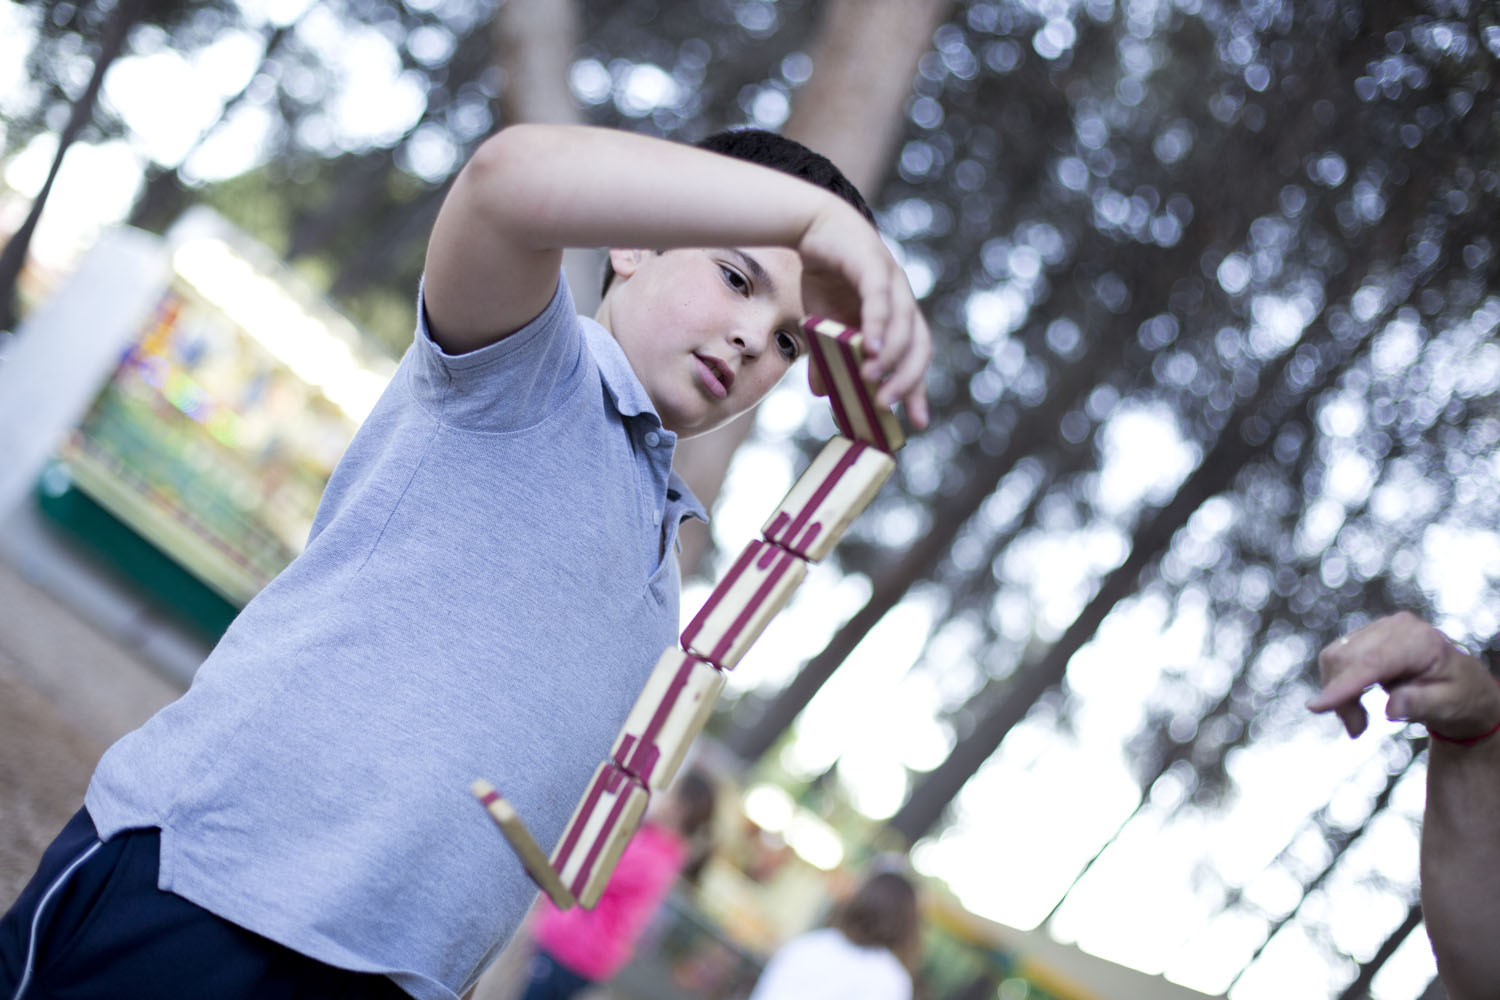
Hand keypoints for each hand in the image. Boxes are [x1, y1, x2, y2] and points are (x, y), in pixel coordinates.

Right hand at [796, 203, 931, 428]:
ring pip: (903, 325)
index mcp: (896, 317)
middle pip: (918, 346)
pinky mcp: (874, 264)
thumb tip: (821, 393)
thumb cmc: (824, 274)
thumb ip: (825, 356)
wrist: (812, 225)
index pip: (915, 357)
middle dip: (907, 379)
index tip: (917, 422)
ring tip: (872, 380)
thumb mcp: (821, 323)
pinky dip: (877, 324)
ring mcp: (893, 281)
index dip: (917, 388)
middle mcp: (902, 301)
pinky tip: (870, 347)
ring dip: (891, 356)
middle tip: (888, 406)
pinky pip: (880, 299)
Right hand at [1308, 611, 1499, 739]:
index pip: (1371, 662)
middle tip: (1356, 730)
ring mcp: (1378, 629)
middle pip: (1345, 659)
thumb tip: (1392, 709)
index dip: (1342, 685)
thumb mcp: (1450, 706)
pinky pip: (1337, 659)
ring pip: (1335, 658)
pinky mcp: (1365, 637)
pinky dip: (1339, 686)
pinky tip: (1356, 703)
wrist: (1461, 685)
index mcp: (1420, 640)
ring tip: (1359, 722)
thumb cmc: (1460, 696)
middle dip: (1341, 698)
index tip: (1315, 707)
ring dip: (1337, 694)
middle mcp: (1395, 627)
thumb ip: (1422, 704)